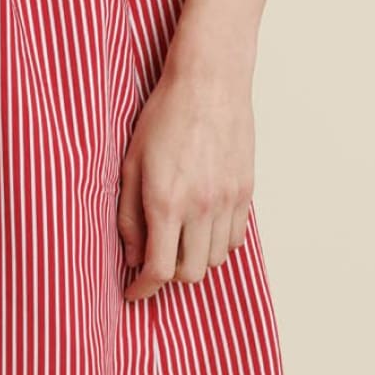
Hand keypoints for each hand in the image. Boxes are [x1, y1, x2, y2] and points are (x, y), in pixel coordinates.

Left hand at [117, 54, 254, 302]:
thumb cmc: (165, 114)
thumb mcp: (130, 162)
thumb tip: (131, 255)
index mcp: (166, 201)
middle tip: (154, 262)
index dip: (143, 290)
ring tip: (177, 239)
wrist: (209, 81)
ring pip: (215, 259)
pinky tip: (201, 226)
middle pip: (190, 274)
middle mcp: (200, 207)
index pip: (158, 270)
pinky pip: (235, 238)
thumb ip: (129, 214)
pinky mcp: (246, 191)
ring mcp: (227, 201)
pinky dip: (217, 242)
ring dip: (194, 259)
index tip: (134, 293)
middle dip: (169, 277)